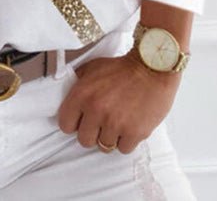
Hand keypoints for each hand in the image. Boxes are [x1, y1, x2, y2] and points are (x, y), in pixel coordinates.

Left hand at [57, 48, 181, 153]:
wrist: (151, 67)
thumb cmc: (123, 67)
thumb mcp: (93, 68)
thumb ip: (77, 83)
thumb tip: (67, 97)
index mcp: (82, 94)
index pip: (65, 124)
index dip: (73, 123)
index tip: (81, 121)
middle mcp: (96, 110)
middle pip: (84, 140)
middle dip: (92, 133)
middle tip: (101, 123)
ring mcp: (115, 123)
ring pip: (104, 146)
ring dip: (110, 136)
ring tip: (118, 121)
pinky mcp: (134, 132)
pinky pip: (123, 149)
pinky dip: (126, 140)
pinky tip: (129, 125)